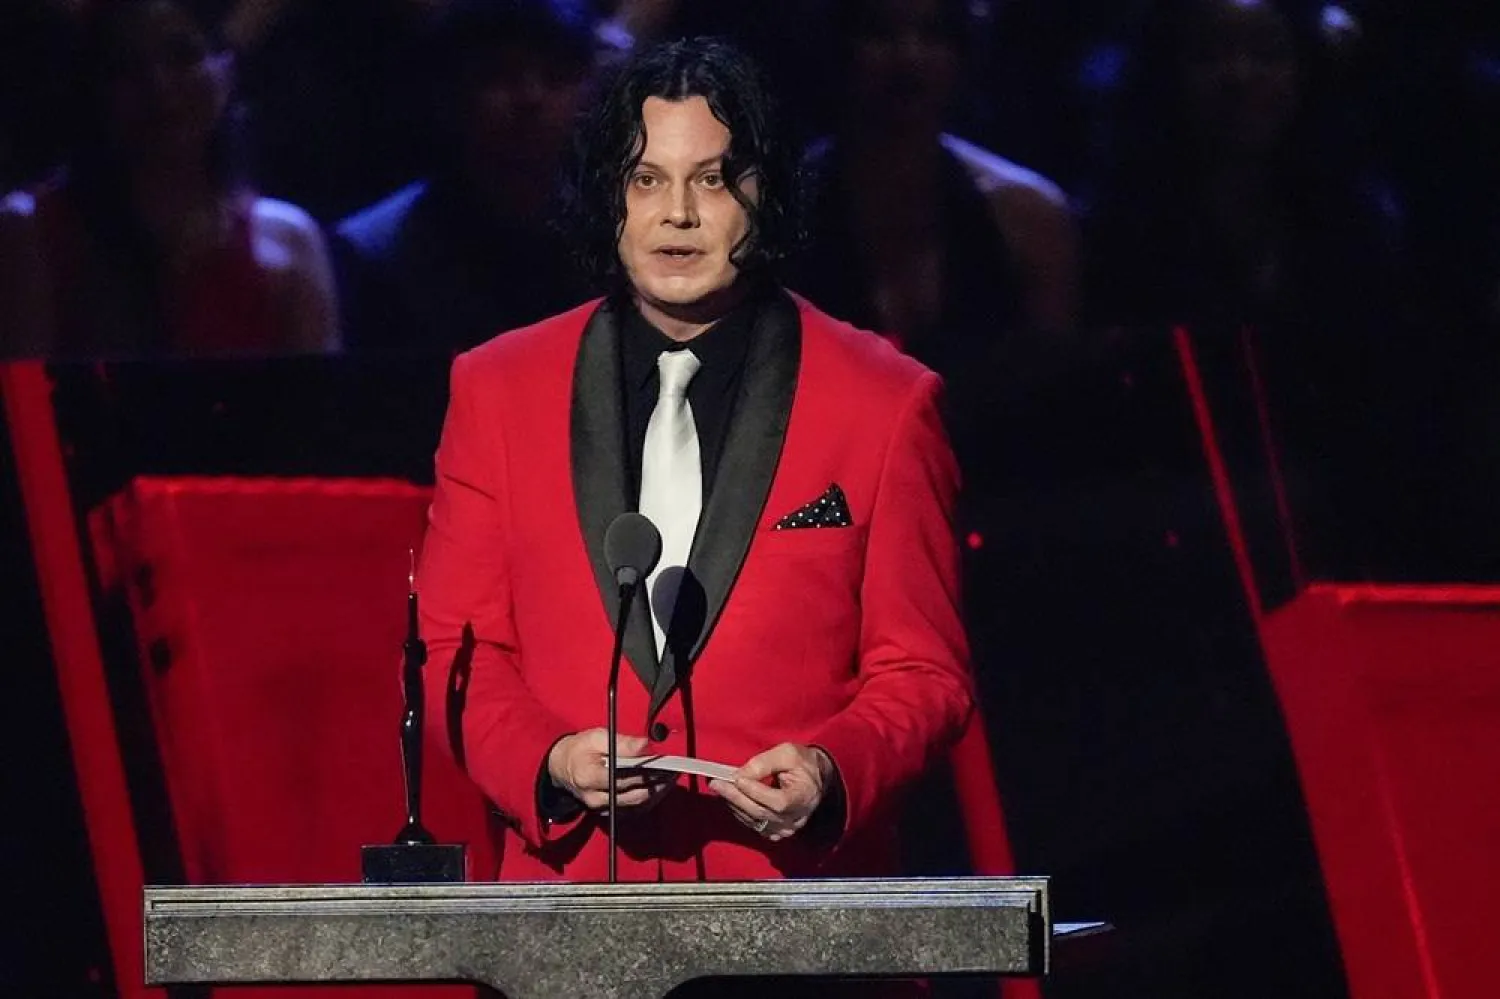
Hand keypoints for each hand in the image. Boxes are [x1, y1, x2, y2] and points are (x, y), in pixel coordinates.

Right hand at [547, 729, 673, 811]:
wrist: (561, 767)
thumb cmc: (579, 749)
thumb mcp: (596, 737)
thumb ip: (621, 742)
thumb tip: (646, 744)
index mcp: (589, 776)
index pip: (623, 778)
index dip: (646, 772)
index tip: (664, 764)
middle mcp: (595, 797)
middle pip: (633, 793)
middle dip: (656, 783)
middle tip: (674, 771)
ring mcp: (601, 808)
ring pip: (635, 803)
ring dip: (656, 792)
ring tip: (671, 778)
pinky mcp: (607, 812)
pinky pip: (632, 808)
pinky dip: (648, 798)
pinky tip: (660, 787)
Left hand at [711, 743, 836, 842]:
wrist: (814, 778)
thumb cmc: (802, 763)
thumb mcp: (787, 753)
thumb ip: (764, 763)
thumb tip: (740, 774)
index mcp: (805, 797)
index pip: (778, 801)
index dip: (755, 791)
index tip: (736, 777)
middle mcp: (797, 818)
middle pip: (761, 813)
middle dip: (736, 797)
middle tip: (717, 783)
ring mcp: (787, 828)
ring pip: (754, 821)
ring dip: (734, 804)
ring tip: (720, 788)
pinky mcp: (777, 832)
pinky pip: (754, 825)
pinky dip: (740, 812)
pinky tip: (731, 798)